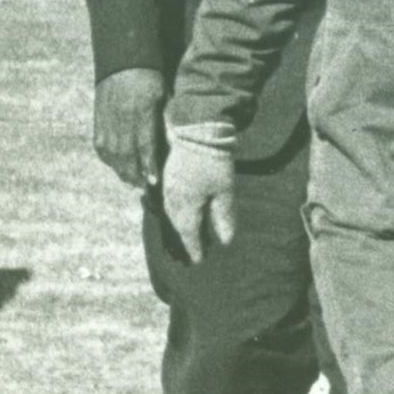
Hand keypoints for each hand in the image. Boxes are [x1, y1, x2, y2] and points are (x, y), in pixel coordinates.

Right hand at [92, 68, 167, 189]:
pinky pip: (103, 149)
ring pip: (113, 155)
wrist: (122, 64)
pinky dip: (112, 161)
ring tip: (135, 184)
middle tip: (146, 190)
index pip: (144, 145)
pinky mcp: (98, 124)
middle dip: (136, 175)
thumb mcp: (163, 97)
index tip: (154, 181)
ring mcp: (106, 123)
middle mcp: (121, 120)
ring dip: (123, 172)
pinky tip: (121, 168)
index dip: (148, 165)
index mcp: (140, 112)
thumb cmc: (150, 80)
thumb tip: (173, 143)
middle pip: (126, 155)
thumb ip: (165, 120)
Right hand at [160, 136, 236, 257]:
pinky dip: (174, 213)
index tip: (199, 261)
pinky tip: (180, 213)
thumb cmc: (215, 163)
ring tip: (187, 237)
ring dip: (178, 227)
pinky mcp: (168, 176)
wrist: (197, 132)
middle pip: (177, 226)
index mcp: (185, 206)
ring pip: (170, 215)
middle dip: (184, 241)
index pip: (188, 234)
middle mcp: (172, 200)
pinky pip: (168, 202)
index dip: (194, 248)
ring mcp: (167, 187)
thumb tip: (225, 241)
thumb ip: (224, 216)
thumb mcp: (225, 191)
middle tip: (191, 253)